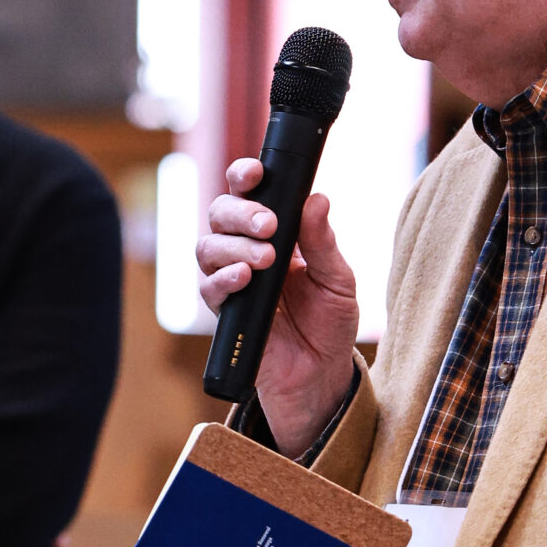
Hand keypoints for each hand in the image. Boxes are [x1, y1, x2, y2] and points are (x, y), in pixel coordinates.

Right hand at [197, 161, 359, 453]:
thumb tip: (317, 199)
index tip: (256, 172)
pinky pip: (208, 287)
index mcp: (277, 232)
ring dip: (234, 246)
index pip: (250, 193)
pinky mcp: (224, 310)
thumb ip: (323, 242)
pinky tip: (243, 278)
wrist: (321, 373)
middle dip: (240, 212)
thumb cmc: (330, 322)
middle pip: (221, 212)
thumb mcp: (338, 279)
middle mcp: (247, 249)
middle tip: (268, 225)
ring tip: (265, 259)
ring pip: (208, 245)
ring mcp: (232, 278)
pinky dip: (223, 279)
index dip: (245, 176)